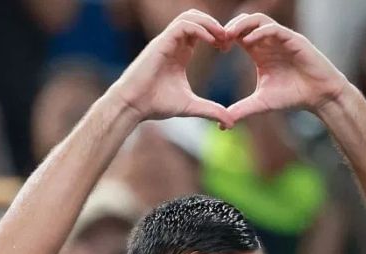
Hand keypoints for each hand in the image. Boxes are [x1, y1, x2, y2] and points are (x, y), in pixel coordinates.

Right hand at [107, 9, 232, 126]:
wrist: (134, 105)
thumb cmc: (156, 104)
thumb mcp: (191, 106)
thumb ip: (211, 110)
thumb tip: (231, 123)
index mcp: (180, 54)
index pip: (199, 32)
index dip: (216, 36)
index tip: (227, 48)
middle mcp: (173, 44)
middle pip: (195, 18)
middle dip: (214, 24)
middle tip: (229, 39)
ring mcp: (166, 41)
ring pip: (189, 17)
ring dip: (209, 23)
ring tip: (223, 36)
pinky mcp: (161, 43)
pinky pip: (182, 26)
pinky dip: (200, 29)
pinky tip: (212, 41)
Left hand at [224, 12, 347, 122]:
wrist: (320, 97)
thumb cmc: (294, 97)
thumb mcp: (262, 103)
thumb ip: (242, 109)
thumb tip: (222, 126)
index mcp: (260, 51)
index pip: (238, 34)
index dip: (225, 37)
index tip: (217, 47)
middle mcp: (269, 41)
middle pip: (245, 21)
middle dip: (230, 27)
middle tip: (218, 39)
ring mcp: (282, 38)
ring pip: (258, 19)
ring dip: (242, 24)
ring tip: (230, 34)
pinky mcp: (294, 40)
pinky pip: (273, 29)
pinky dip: (260, 32)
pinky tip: (249, 41)